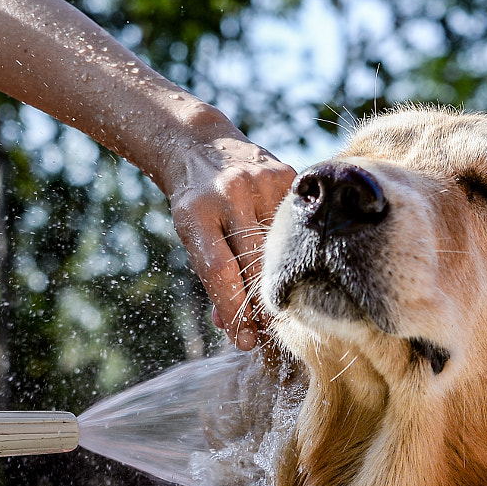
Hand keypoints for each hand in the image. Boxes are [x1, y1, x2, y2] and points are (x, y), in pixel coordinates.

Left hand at [165, 135, 296, 349]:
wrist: (200, 144)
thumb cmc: (195, 203)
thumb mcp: (191, 236)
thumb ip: (212, 278)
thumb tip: (233, 328)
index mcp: (196, 211)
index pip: (219, 270)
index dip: (235, 309)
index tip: (246, 341)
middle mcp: (229, 192)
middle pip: (255, 263)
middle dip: (262, 304)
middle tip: (267, 330)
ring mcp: (261, 181)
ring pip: (280, 247)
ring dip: (282, 280)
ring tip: (280, 302)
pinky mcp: (287, 174)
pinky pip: (295, 225)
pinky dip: (292, 247)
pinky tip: (291, 258)